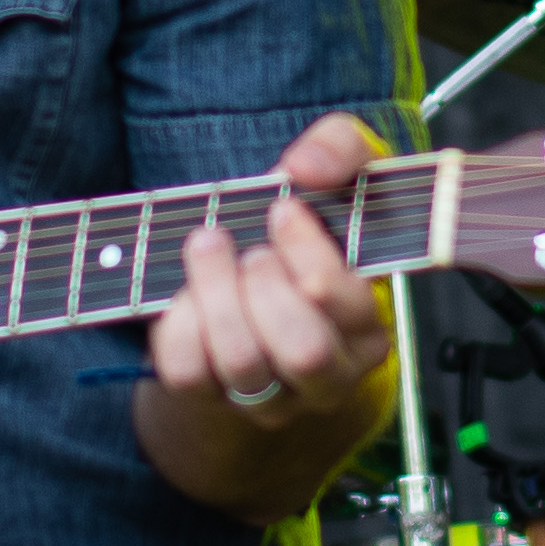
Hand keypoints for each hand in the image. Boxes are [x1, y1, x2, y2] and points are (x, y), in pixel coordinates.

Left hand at [137, 115, 397, 522]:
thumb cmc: (305, 225)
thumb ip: (340, 149)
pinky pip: (188, 372)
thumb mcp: (338, 171)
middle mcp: (327, 375)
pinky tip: (187, 291)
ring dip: (216, 293)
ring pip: (243, 363)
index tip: (282, 211)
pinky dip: (177, 323)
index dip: (308, 254)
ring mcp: (269, 395)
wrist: (250, 270)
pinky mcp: (211, 396)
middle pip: (303, 351)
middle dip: (265, 286)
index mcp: (366, 326)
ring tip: (210, 247)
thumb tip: (306, 168)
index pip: (342, 304)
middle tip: (249, 248)